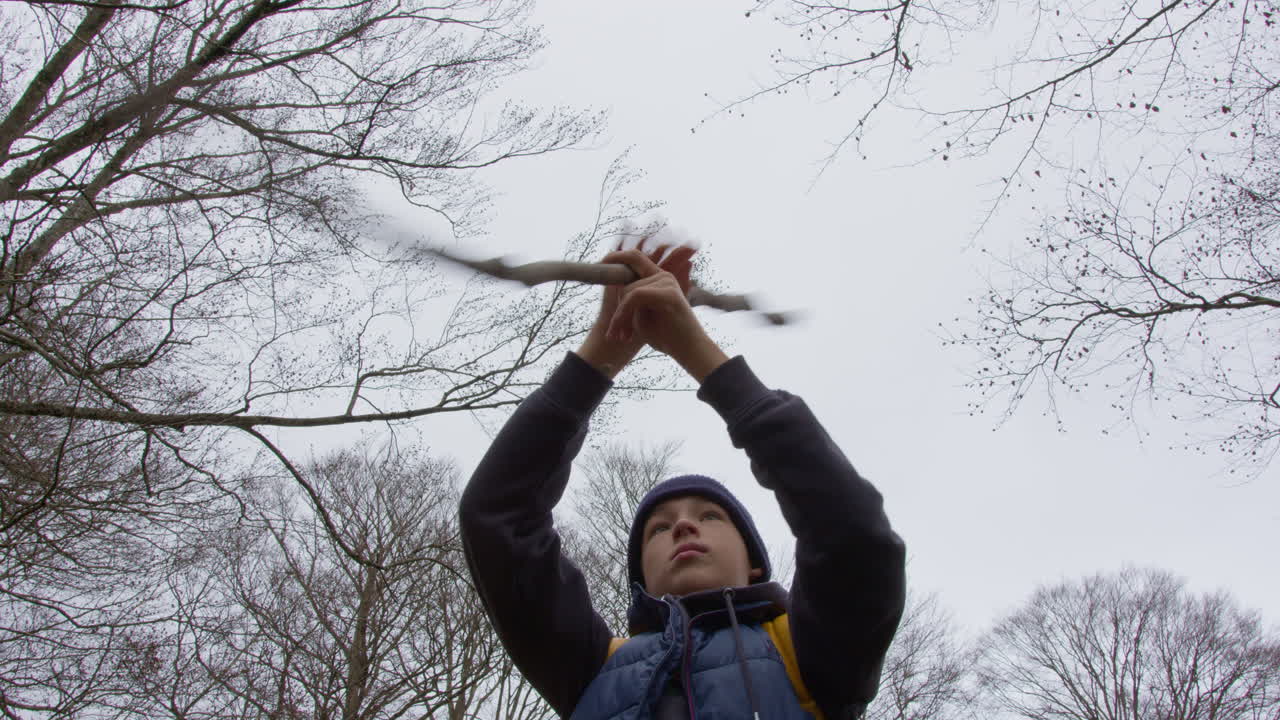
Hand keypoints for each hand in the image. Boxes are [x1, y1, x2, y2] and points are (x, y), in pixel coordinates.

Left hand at [575, 242, 684, 377]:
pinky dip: (625, 315)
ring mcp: (667, 282)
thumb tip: (616, 288)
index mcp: (658, 278)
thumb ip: (630, 299)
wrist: (688, 352)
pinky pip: (635, 296)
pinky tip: (627, 334)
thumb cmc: (665, 336)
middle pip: (626, 278)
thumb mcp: (641, 315)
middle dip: (617, 307)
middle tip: (614, 334)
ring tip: (624, 337)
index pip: (634, 257)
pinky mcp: (668, 293)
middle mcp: (663, 276)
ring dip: (621, 318)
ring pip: (628, 291)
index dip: (616, 256)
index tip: (600, 262)